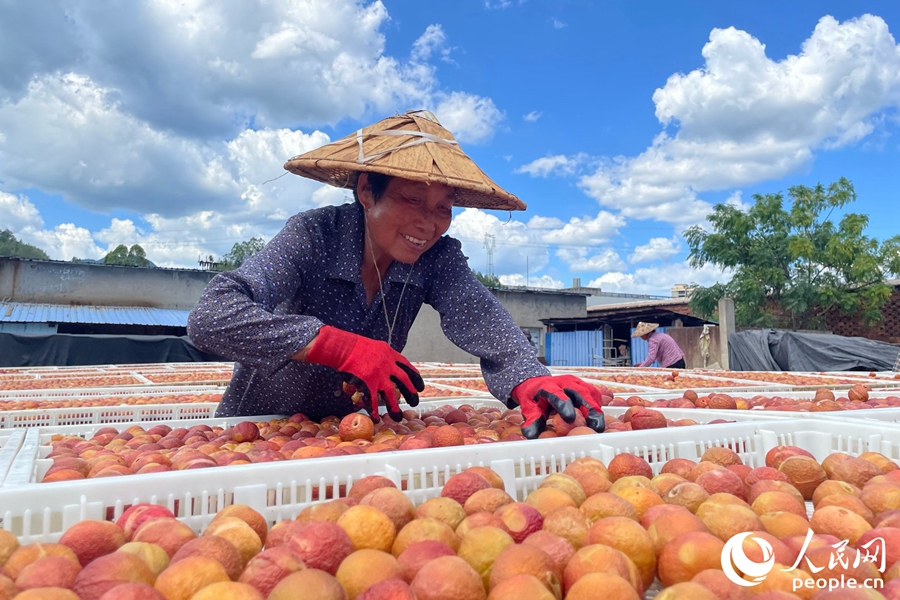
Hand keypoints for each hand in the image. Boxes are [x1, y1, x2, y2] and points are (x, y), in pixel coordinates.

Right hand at [305, 325, 423, 420]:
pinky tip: (376, 417)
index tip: (419, 386)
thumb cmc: (355, 346)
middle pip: (404, 380)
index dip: (415, 377)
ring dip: (395, 406)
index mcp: (390, 354)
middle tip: (415, 402)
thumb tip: (387, 364)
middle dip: (411, 392)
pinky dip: (374, 409)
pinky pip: (373, 398)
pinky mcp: (369, 382)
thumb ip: (383, 356)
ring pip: (391, 393)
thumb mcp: (375, 346)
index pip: (407, 366)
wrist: (344, 346)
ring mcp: (380, 374)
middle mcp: (388, 364)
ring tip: (398, 417)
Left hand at [509, 374, 604, 438]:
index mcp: (548, 386)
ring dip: (596, 410)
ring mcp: (576, 382)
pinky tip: (597, 420)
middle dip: (589, 409)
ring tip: (599, 427)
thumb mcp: (529, 407)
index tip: (569, 418)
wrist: (538, 382)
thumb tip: (530, 434)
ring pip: (590, 393)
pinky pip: (595, 395)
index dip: (564, 404)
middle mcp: (565, 382)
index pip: (556, 394)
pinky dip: (598, 407)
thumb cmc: (535, 397)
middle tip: (595, 426)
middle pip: (580, 393)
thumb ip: (532, 420)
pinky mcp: (585, 386)